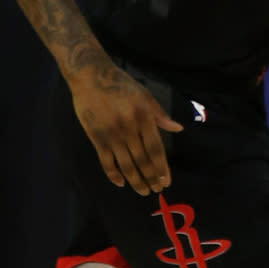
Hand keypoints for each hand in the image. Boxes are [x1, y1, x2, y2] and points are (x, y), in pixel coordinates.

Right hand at [72, 64, 182, 195]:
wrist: (90, 76)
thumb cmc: (120, 84)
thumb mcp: (144, 95)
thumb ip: (159, 114)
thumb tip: (178, 129)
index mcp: (143, 117)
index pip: (155, 149)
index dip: (162, 168)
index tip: (166, 181)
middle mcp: (128, 128)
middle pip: (142, 160)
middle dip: (151, 178)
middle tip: (156, 190)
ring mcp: (111, 134)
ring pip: (126, 164)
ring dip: (136, 181)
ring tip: (143, 191)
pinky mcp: (96, 137)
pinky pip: (106, 161)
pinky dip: (113, 174)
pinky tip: (121, 183)